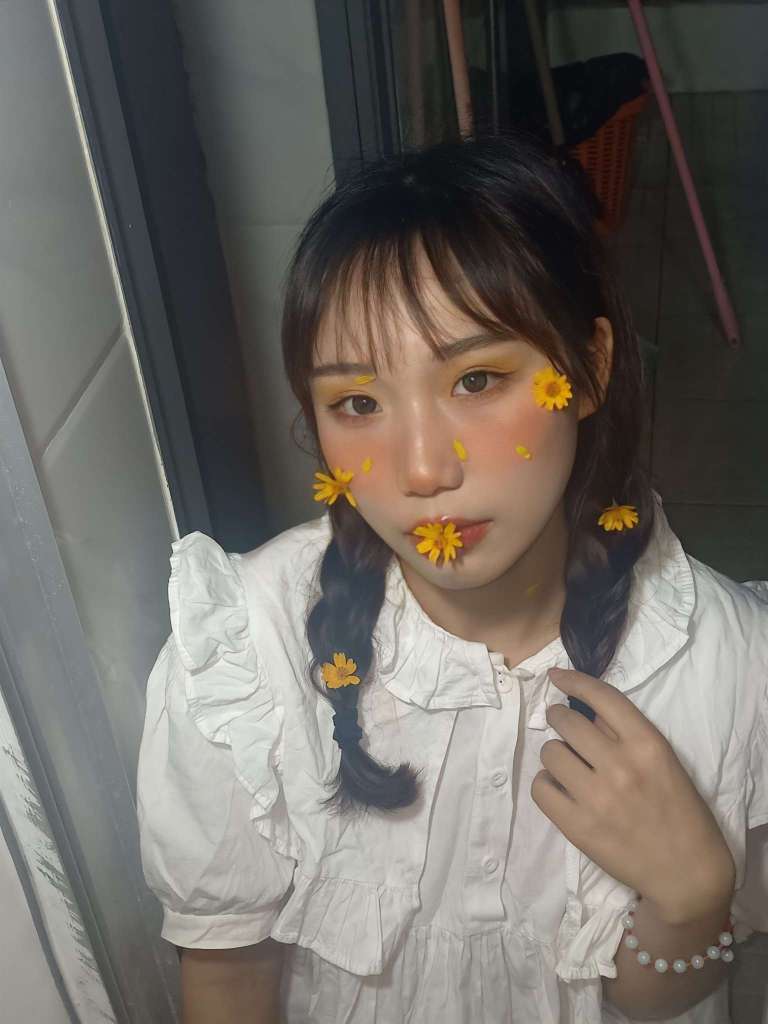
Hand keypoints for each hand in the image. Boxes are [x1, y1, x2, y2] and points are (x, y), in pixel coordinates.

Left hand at [531, 668, 735, 925]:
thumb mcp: (663, 761)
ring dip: (555, 754)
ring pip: (549, 752)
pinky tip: (560, 789)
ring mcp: (596, 797)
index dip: (573, 680)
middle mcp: (621, 766)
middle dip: (558, 719)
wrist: (686, 871)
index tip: (555, 676)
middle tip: (562, 727)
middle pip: (566, 722)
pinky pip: (540, 787)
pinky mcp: (577, 826)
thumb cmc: (677, 810)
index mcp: (648, 745)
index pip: (602, 697)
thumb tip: (584, 708)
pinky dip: (546, 784)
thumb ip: (625, 734)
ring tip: (568, 766)